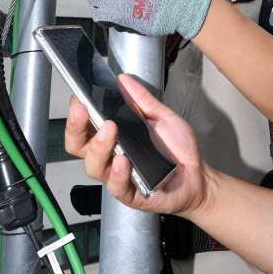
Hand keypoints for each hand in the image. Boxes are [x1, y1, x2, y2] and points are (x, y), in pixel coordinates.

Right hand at [64, 74, 211, 215]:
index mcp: (114, 136)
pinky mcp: (132, 193)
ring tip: (109, 131)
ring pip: (93, 166)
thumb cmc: (177, 149)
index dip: (76, 113)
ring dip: (98, 147)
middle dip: (75, 128)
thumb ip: (142, 100)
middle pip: (78, 146)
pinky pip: (117, 186)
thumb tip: (124, 80)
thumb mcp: (162, 116)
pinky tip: (122, 161)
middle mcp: (110, 156)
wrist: (197, 175)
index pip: (85, 125)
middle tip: (82, 111)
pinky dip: (118, 172)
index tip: (78, 98)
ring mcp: (118, 175)